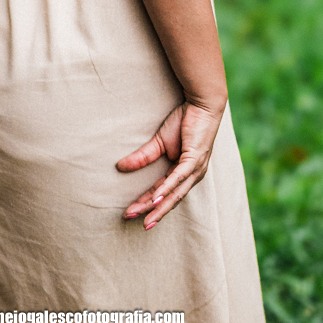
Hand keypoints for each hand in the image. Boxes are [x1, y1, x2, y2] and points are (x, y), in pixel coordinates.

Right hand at [116, 100, 224, 228]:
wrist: (202, 104)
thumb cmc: (184, 121)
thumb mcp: (159, 141)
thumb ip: (143, 156)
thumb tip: (120, 166)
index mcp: (183, 173)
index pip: (162, 192)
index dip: (146, 203)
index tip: (129, 212)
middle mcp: (191, 176)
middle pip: (167, 199)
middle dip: (149, 211)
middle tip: (129, 218)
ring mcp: (194, 170)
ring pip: (174, 194)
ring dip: (158, 207)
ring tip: (144, 218)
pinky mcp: (195, 160)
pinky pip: (178, 178)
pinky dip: (167, 189)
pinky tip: (156, 198)